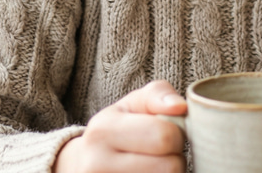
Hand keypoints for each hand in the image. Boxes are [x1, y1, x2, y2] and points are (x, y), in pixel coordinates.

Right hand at [53, 80, 186, 172]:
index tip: (168, 134)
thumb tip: (180, 107)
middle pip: (170, 168)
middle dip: (176, 159)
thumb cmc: (117, 129)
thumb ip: (159, 95)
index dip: (177, 134)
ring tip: (154, 168)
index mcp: (103, 131)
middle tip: (163, 155)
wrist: (80, 166)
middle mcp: (96, 165)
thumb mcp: (133, 104)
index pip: (166, 136)